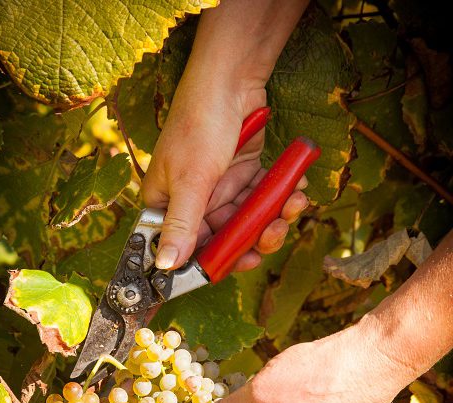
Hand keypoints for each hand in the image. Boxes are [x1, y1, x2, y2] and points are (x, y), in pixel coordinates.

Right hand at [142, 76, 307, 271]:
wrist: (230, 79)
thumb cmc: (199, 124)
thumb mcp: (190, 179)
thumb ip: (181, 225)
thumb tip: (164, 266)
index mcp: (168, 207)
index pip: (191, 249)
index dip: (219, 260)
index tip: (246, 261)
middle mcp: (193, 203)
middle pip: (227, 239)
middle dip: (256, 237)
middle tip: (276, 231)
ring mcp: (220, 190)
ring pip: (249, 222)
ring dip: (275, 216)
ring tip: (294, 204)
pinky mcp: (243, 177)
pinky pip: (263, 200)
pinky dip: (281, 196)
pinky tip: (296, 188)